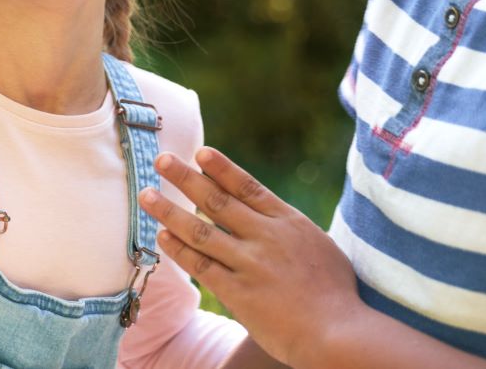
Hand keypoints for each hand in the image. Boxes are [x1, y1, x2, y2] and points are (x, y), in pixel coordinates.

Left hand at [139, 148, 361, 368]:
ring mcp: (250, 263)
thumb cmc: (338, 295)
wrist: (338, 332)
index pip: (248, 186)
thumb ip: (296, 233)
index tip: (200, 152)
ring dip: (170, 211)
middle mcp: (266, 236)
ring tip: (147, 196)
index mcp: (289, 222)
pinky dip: (179, 250)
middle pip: (217, 200)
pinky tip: (162, 238)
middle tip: (161, 160)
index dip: (221, 168)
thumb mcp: (323, 248)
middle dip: (185, 177)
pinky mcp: (238, 292)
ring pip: (201, 230)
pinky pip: (201, 265)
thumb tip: (281, 222)